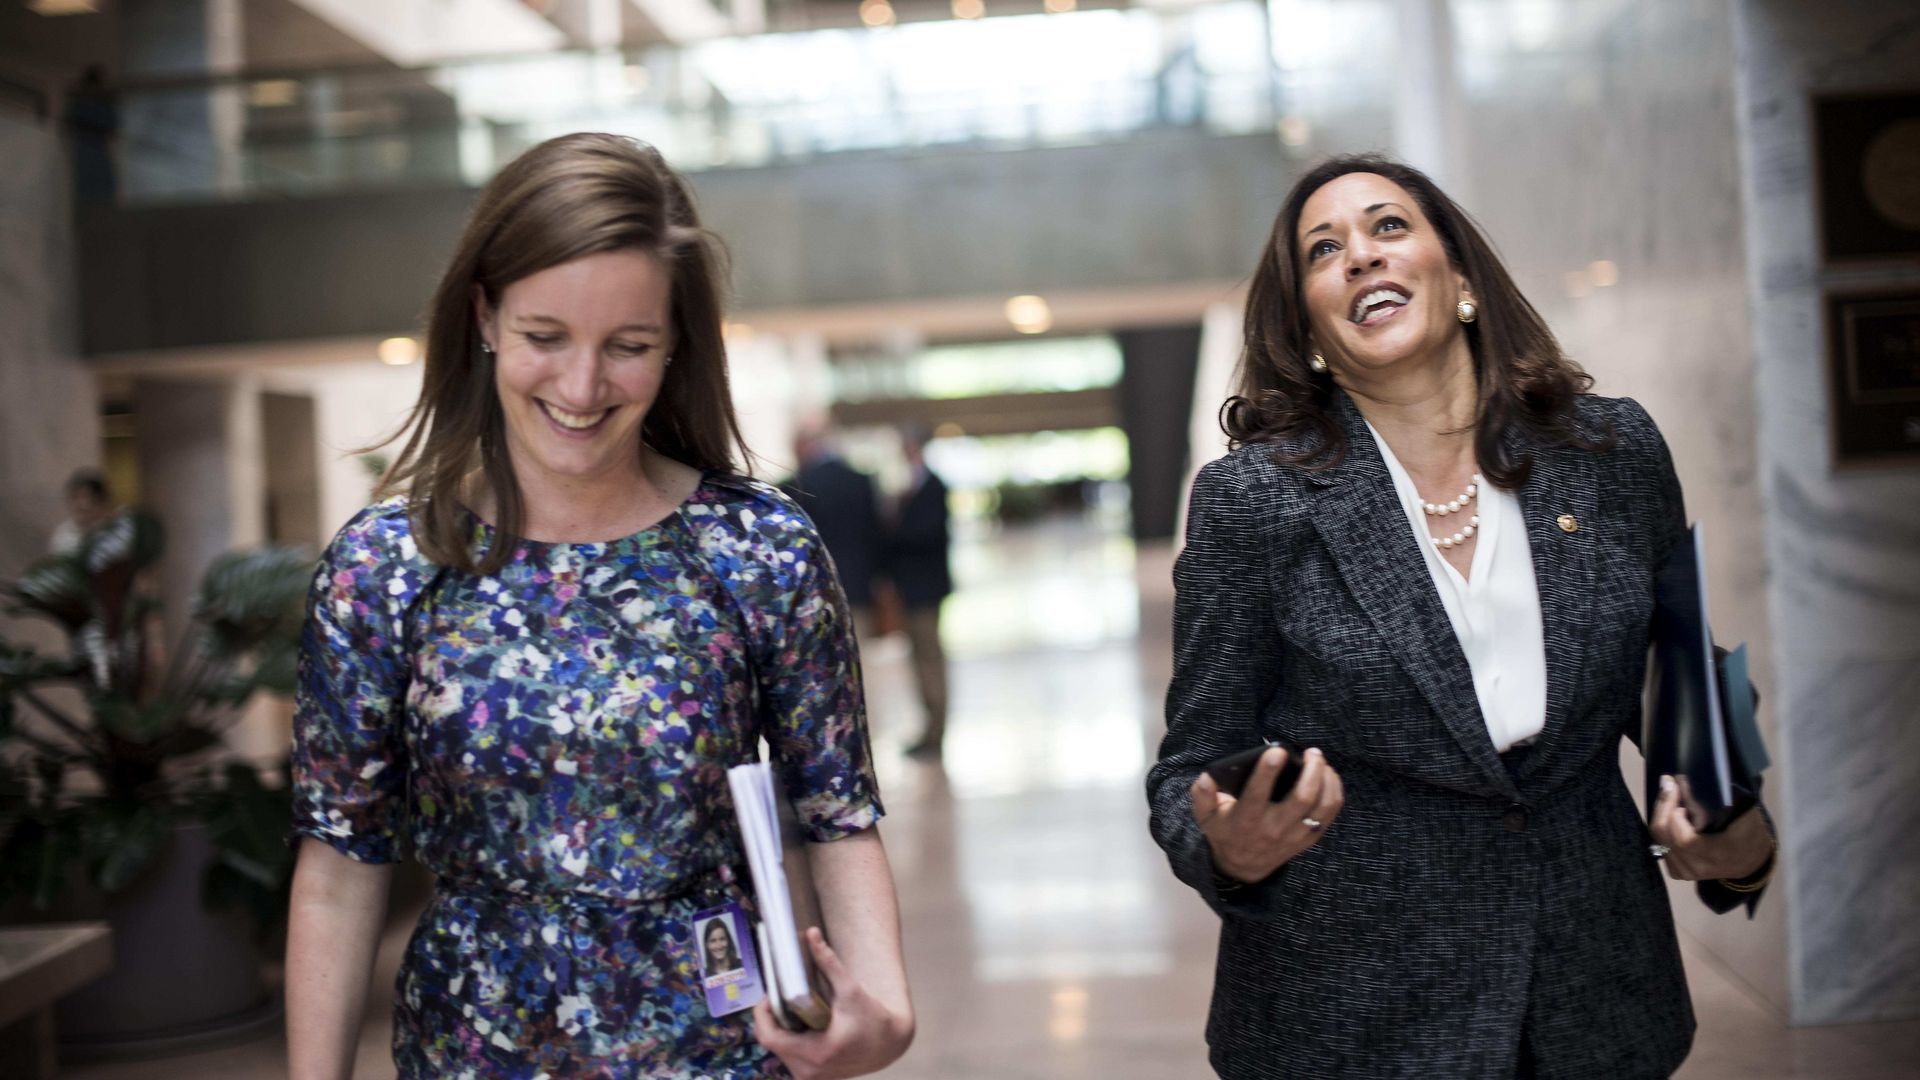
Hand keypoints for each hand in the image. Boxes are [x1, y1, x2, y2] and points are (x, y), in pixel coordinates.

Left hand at [753, 927, 913, 1079]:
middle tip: (782, 997)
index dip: (763, 1013)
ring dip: (781, 1028)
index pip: (769, 1036)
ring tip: (794, 1009)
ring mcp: (811, 1076)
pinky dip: (791, 1039)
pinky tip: (804, 1024)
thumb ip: (828, 962)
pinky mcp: (814, 1076)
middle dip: (773, 1017)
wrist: (890, 1044)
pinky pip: (790, 1057)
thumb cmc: (873, 1019)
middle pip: (771, 1041)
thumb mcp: (850, 989)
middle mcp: (810, 1070)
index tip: (770, 995)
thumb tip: (812, 935)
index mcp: (817, 1052)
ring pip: (779, 1050)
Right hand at [1190, 746, 1343, 884]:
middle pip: (1302, 798)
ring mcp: (1294, 835)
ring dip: (1327, 781)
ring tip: (1321, 762)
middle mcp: (1274, 828)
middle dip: (1312, 771)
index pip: (1258, 794)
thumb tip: (1206, 777)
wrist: (1242, 868)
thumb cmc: (1225, 833)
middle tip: (1312, 752)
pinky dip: (1334, 794)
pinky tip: (1329, 777)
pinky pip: (1329, 816)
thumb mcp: (1206, 817)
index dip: (1268, 771)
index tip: (1278, 750)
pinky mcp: (1308, 839)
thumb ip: (1202, 796)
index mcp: (1247, 819)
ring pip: (1322, 806)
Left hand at [1648, 775, 1771, 881]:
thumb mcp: (1745, 814)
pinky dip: (1662, 826)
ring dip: (1662, 813)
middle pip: (1665, 835)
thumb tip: (1686, 780)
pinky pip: (1659, 845)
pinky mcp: (1677, 872)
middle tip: (1670, 783)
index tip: (1679, 789)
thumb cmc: (1749, 833)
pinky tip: (1671, 814)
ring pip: (1658, 838)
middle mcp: (1699, 867)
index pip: (1685, 839)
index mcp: (1719, 854)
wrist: (1750, 861)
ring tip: (1671, 794)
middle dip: (1664, 805)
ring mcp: (1686, 872)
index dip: (1675, 813)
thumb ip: (1719, 799)